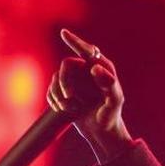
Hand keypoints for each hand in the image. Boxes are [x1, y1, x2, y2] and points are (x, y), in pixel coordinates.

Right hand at [47, 29, 131, 161]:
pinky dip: (55, 100)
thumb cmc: (110, 116)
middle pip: (66, 65)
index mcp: (102, 68)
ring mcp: (75, 80)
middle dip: (64, 82)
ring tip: (70, 108)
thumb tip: (95, 67)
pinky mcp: (65, 90)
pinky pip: (51, 89)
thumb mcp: (114, 102)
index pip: (87, 51)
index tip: (64, 33)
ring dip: (60, 95)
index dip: (75, 42)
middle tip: (69, 97)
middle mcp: (87, 71)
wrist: (101, 132)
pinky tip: (65, 110)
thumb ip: (109, 84)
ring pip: (56, 78)